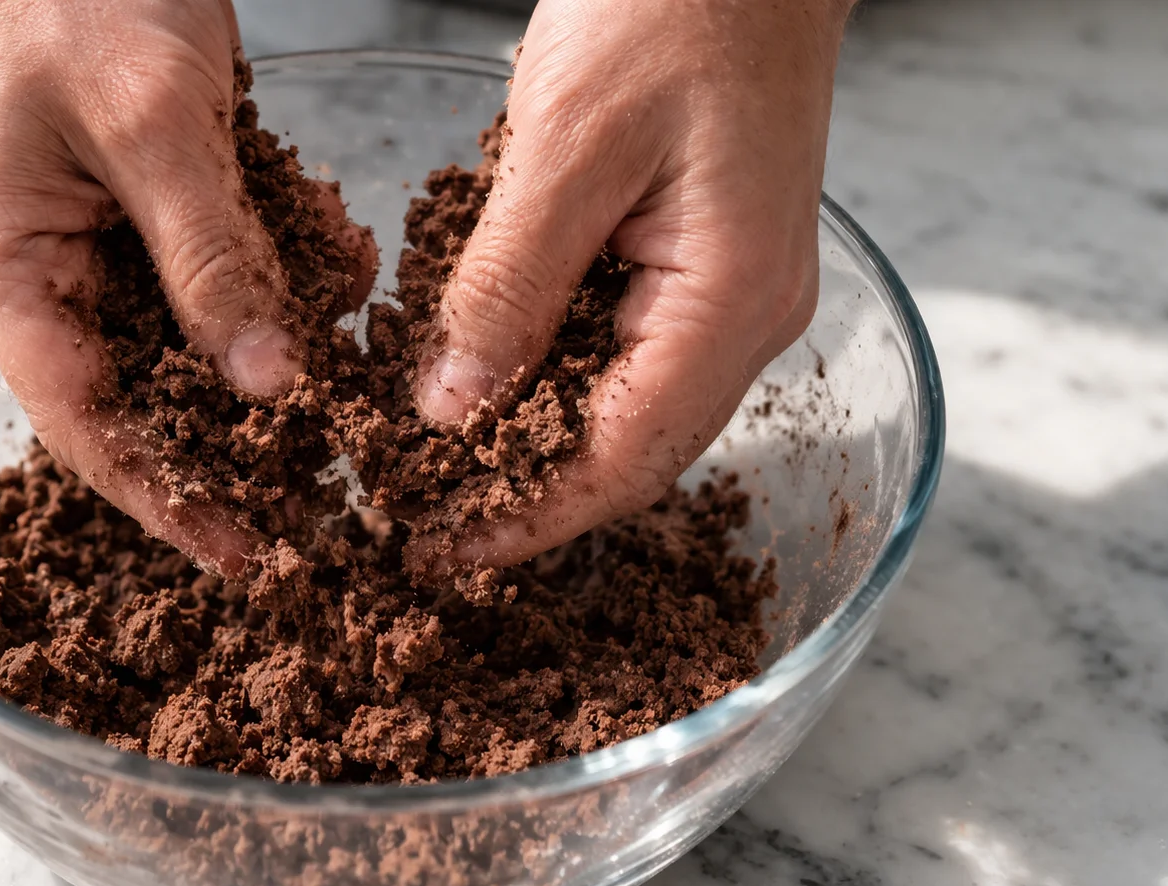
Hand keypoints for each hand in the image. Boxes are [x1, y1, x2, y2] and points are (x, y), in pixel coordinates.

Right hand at [0, 0, 312, 576]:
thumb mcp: (151, 123)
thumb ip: (211, 258)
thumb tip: (266, 385)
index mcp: (8, 267)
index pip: (86, 425)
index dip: (166, 501)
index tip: (247, 556)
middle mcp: (47, 265)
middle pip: (143, 392)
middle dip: (236, 434)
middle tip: (328, 481)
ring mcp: (98, 227)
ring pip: (194, 325)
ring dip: (273, 334)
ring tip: (347, 353)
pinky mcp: (147, 187)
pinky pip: (218, 256)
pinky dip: (278, 255)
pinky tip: (332, 247)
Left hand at [417, 0, 852, 566]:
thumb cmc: (671, 6)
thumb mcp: (566, 147)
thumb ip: (506, 287)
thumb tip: (450, 412)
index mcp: (730, 302)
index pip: (626, 461)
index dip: (529, 518)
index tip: (441, 549)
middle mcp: (747, 317)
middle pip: (631, 451)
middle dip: (525, 493)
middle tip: (420, 512)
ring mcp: (730, 290)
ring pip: (624, 405)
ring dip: (533, 438)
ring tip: (436, 461)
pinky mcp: (700, 259)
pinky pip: (623, 347)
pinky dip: (550, 371)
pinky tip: (482, 371)